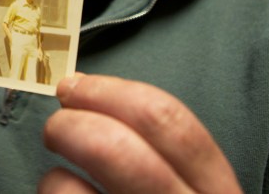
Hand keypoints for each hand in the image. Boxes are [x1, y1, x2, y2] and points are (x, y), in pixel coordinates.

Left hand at [40, 74, 240, 193]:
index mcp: (215, 191)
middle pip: (120, 154)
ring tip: (58, 177)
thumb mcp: (191, 187)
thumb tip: (96, 101)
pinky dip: (53, 192)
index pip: (174, 127)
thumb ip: (168, 157)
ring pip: (73, 192)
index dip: (117, 95)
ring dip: (54, 175)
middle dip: (75, 124)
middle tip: (58, 122)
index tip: (79, 84)